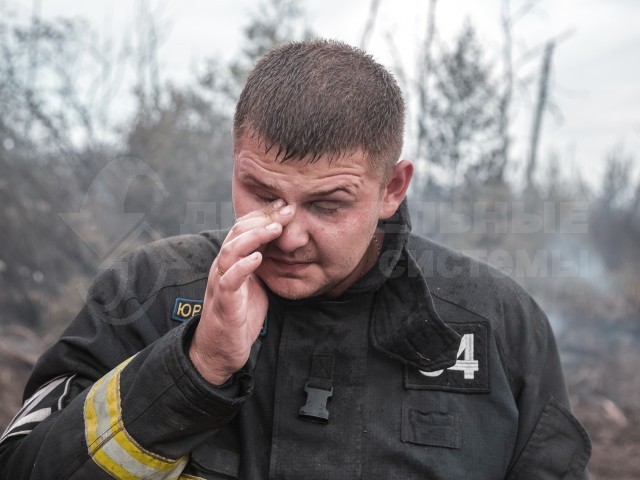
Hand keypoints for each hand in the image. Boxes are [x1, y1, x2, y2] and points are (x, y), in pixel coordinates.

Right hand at [189, 199, 293, 384]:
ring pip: (230, 251)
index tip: (285, 204)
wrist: (221, 349)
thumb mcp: (255, 282)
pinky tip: (258, 258)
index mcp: (231, 260)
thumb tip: (284, 244)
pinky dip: (243, 267)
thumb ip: (263, 262)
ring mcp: (221, 283)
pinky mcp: (224, 303)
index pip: (244, 227)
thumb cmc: (239, 314)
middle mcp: (223, 267)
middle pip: (237, 233)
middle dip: (262, 219)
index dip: (264, 214)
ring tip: (274, 229)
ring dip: (253, 237)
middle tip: (286, 210)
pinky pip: (229, 281)